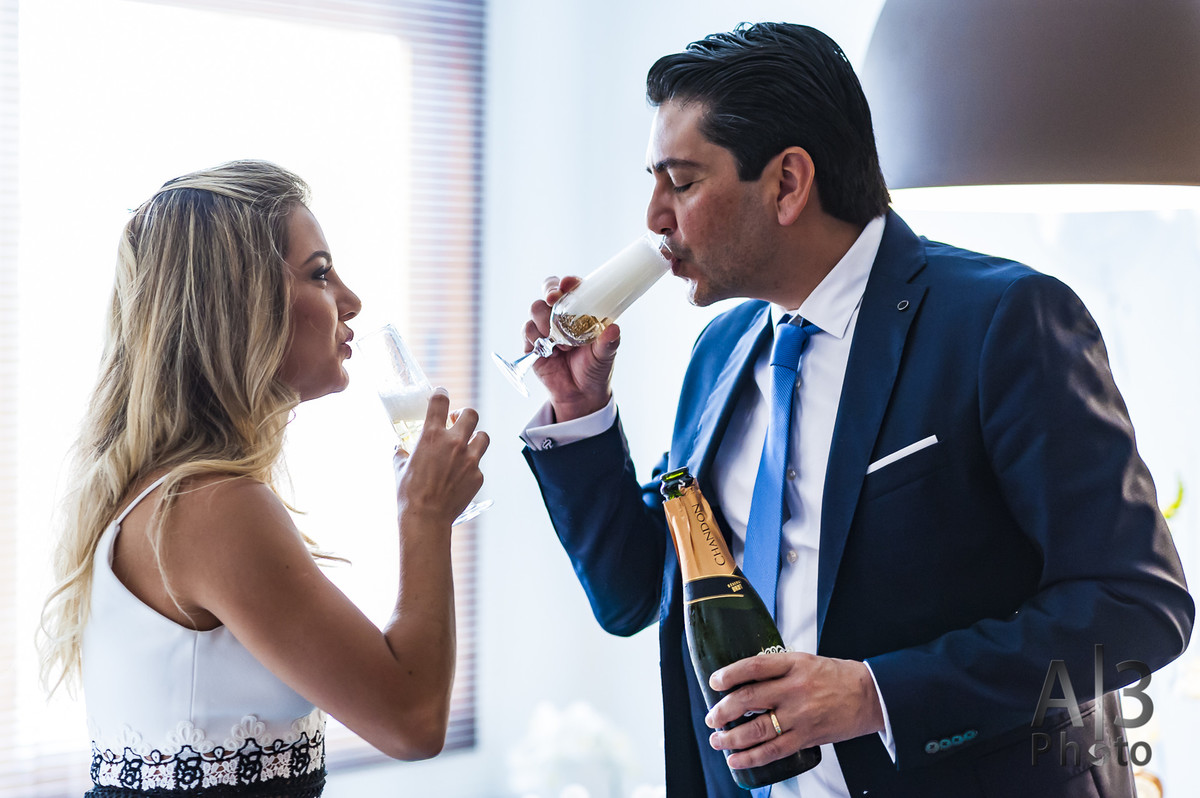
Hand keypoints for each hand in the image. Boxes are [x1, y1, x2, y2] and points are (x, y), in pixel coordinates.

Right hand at [394, 389, 488, 525]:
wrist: (426, 518)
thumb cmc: (409, 493)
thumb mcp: (399, 466)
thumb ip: (402, 452)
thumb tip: (399, 448)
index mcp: (432, 435)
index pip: (440, 401)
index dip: (441, 393)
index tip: (441, 394)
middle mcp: (454, 442)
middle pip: (471, 413)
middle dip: (464, 415)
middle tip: (457, 422)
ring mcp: (470, 459)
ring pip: (483, 436)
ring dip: (475, 437)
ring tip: (466, 445)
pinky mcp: (478, 475)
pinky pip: (478, 464)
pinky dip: (471, 466)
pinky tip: (460, 475)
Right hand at [524, 275, 619, 420]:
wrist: (580, 395)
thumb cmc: (596, 369)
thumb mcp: (605, 355)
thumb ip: (608, 342)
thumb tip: (614, 328)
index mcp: (581, 311)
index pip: (572, 288)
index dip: (568, 282)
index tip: (568, 284)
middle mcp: (561, 315)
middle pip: (549, 290)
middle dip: (549, 291)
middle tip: (553, 300)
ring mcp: (545, 327)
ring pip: (536, 308)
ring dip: (546, 322)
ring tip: (562, 343)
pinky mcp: (532, 342)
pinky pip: (527, 329)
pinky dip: (536, 337)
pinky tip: (551, 351)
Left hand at [704, 652, 884, 769]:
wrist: (869, 696)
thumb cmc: (835, 677)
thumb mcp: (804, 661)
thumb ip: (777, 669)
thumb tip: (744, 679)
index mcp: (793, 664)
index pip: (754, 666)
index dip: (730, 674)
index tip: (714, 682)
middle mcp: (795, 689)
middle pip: (749, 698)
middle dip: (723, 710)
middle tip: (711, 717)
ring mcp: (801, 715)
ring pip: (757, 729)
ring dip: (731, 737)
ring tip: (717, 740)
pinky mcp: (807, 737)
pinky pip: (774, 751)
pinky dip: (751, 757)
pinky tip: (736, 759)